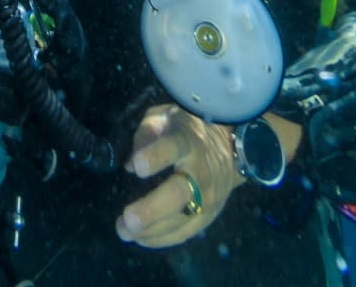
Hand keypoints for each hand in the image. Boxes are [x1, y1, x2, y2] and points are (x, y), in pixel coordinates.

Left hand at [115, 102, 242, 248]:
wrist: (231, 148)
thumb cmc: (187, 130)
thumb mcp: (166, 116)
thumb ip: (146, 132)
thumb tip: (130, 164)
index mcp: (187, 140)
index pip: (173, 147)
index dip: (155, 156)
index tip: (137, 166)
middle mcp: (200, 170)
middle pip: (178, 194)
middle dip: (151, 209)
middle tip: (127, 219)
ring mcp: (207, 197)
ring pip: (180, 220)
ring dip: (150, 230)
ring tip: (123, 230)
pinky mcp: (209, 216)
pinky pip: (185, 233)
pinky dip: (161, 239)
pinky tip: (140, 238)